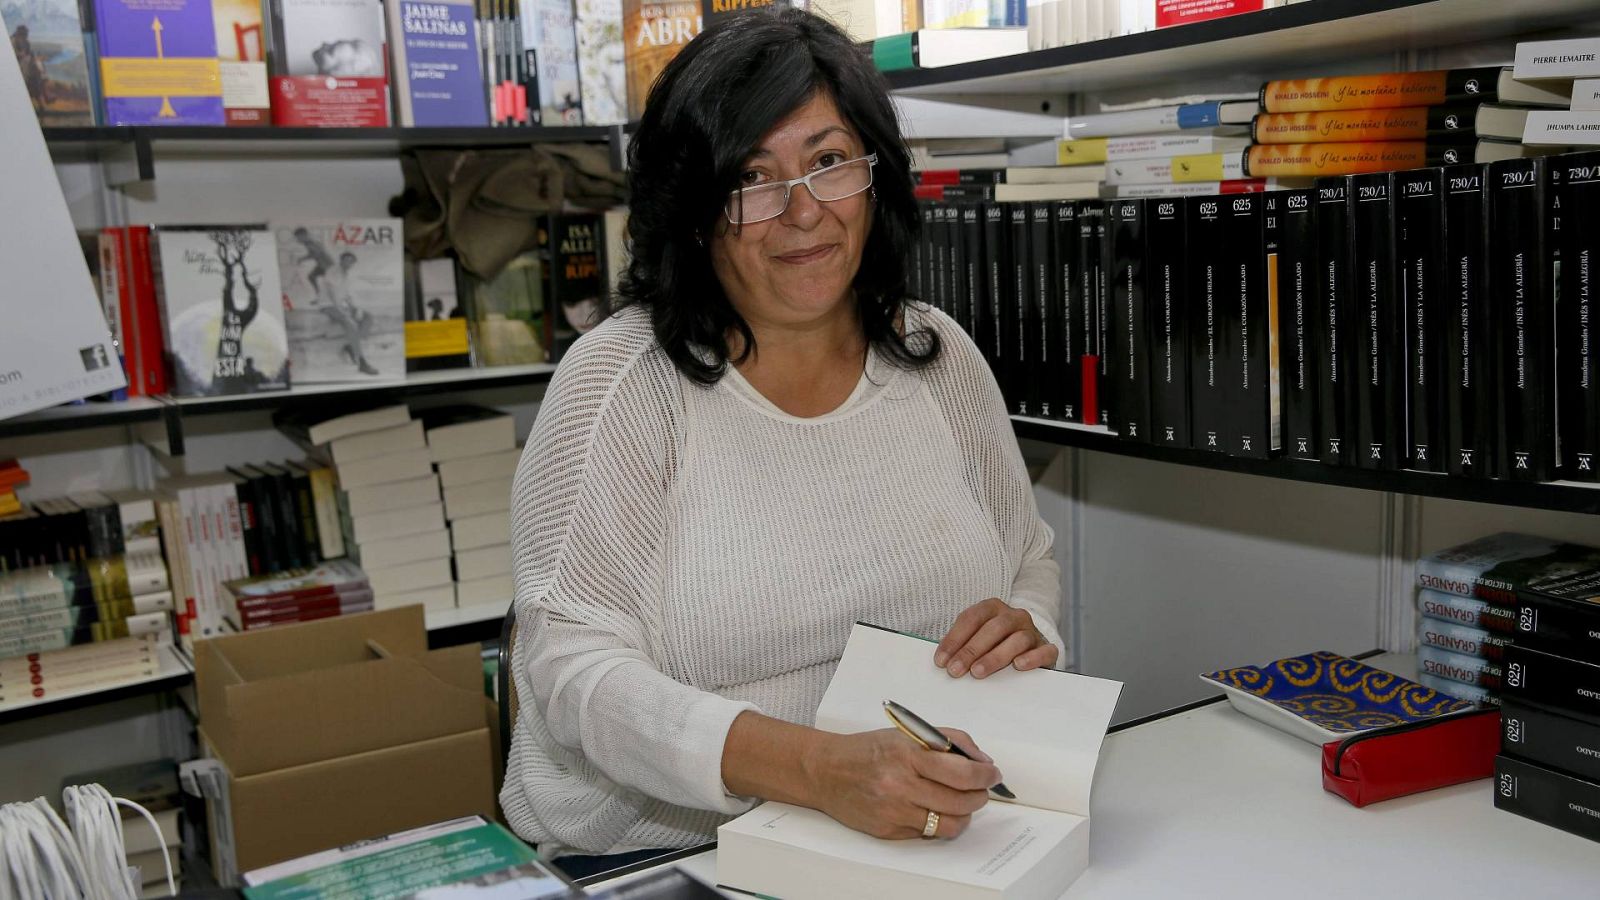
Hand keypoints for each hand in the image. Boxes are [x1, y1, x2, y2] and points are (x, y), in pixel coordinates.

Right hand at [804, 727, 1001, 839]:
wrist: (826, 771)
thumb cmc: (868, 750)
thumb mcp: (907, 733)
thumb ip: (948, 740)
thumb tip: (981, 760)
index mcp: (908, 755)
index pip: (963, 773)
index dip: (986, 776)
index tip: (993, 774)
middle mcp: (901, 785)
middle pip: (961, 801)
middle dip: (980, 796)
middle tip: (981, 789)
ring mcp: (895, 811)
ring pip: (949, 824)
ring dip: (964, 815)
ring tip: (961, 804)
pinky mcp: (888, 831)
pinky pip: (927, 834)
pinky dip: (937, 823)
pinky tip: (932, 809)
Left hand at [935, 598, 1057, 677]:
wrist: (1028, 646)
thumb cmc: (995, 643)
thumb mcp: (976, 638)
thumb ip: (962, 644)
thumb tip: (943, 661)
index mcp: (993, 608)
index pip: (971, 618)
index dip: (954, 639)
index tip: (941, 660)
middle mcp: (1014, 616)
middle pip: (993, 628)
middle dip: (971, 650)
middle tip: (955, 670)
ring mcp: (1032, 631)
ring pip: (1017, 639)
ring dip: (995, 656)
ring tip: (978, 672)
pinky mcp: (1046, 648)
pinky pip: (1045, 650)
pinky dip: (1033, 657)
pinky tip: (1018, 665)